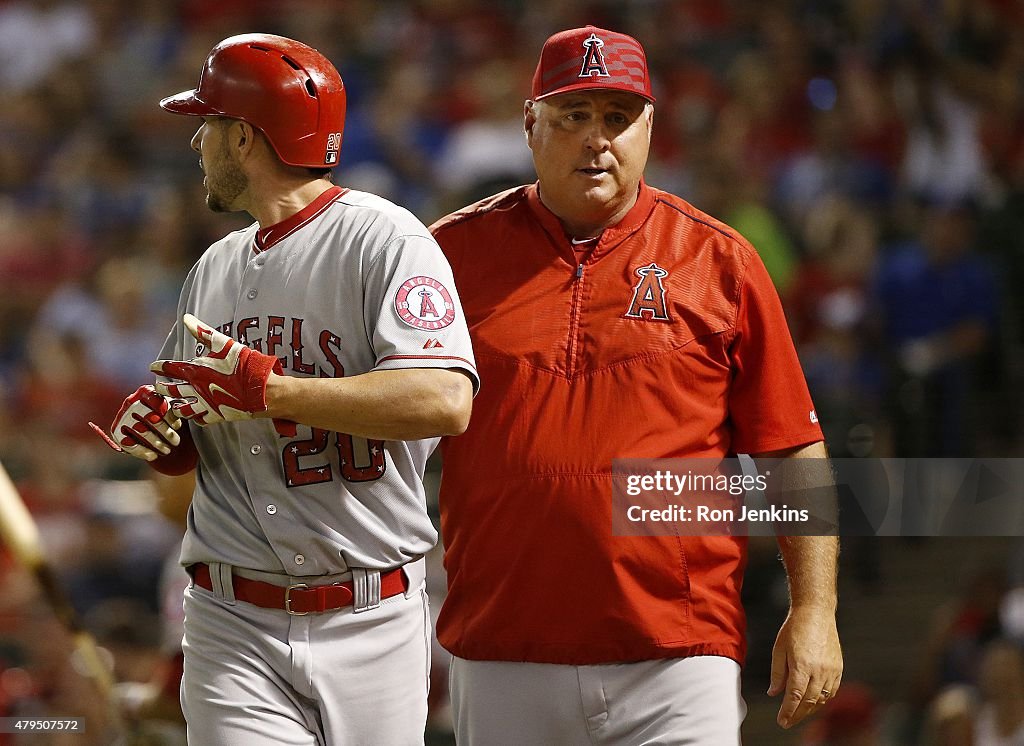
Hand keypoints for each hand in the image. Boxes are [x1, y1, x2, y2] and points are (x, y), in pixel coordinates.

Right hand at [89, 385, 181, 460]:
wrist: (148, 424)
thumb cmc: (165, 413)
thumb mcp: (172, 406)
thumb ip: (179, 406)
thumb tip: (188, 410)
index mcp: (146, 391)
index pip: (157, 402)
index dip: (168, 416)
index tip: (178, 427)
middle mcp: (131, 401)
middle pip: (149, 417)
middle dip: (164, 432)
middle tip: (176, 442)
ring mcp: (122, 416)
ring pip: (140, 430)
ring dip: (156, 443)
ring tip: (167, 450)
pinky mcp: (116, 431)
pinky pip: (127, 442)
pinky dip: (141, 451)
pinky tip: (153, 456)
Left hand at [150, 314, 294, 435]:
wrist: (261, 389)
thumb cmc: (244, 364)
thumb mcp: (223, 343)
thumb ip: (202, 331)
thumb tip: (186, 318)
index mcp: (196, 371)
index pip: (169, 368)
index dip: (159, 367)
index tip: (153, 367)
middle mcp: (196, 389)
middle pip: (170, 390)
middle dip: (162, 387)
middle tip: (158, 385)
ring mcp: (205, 404)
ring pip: (180, 409)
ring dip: (175, 405)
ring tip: (173, 402)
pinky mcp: (216, 416)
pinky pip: (198, 420)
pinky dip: (194, 418)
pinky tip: (194, 414)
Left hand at [768, 605, 842, 728]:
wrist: (816, 613)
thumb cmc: (795, 628)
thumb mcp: (779, 649)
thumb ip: (777, 673)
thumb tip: (774, 692)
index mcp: (802, 666)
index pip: (795, 696)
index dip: (788, 712)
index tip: (782, 721)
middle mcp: (819, 671)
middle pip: (809, 702)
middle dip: (797, 715)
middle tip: (787, 722)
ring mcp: (831, 670)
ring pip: (822, 699)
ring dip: (810, 710)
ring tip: (798, 714)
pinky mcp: (838, 668)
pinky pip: (832, 691)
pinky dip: (823, 700)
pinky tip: (814, 702)